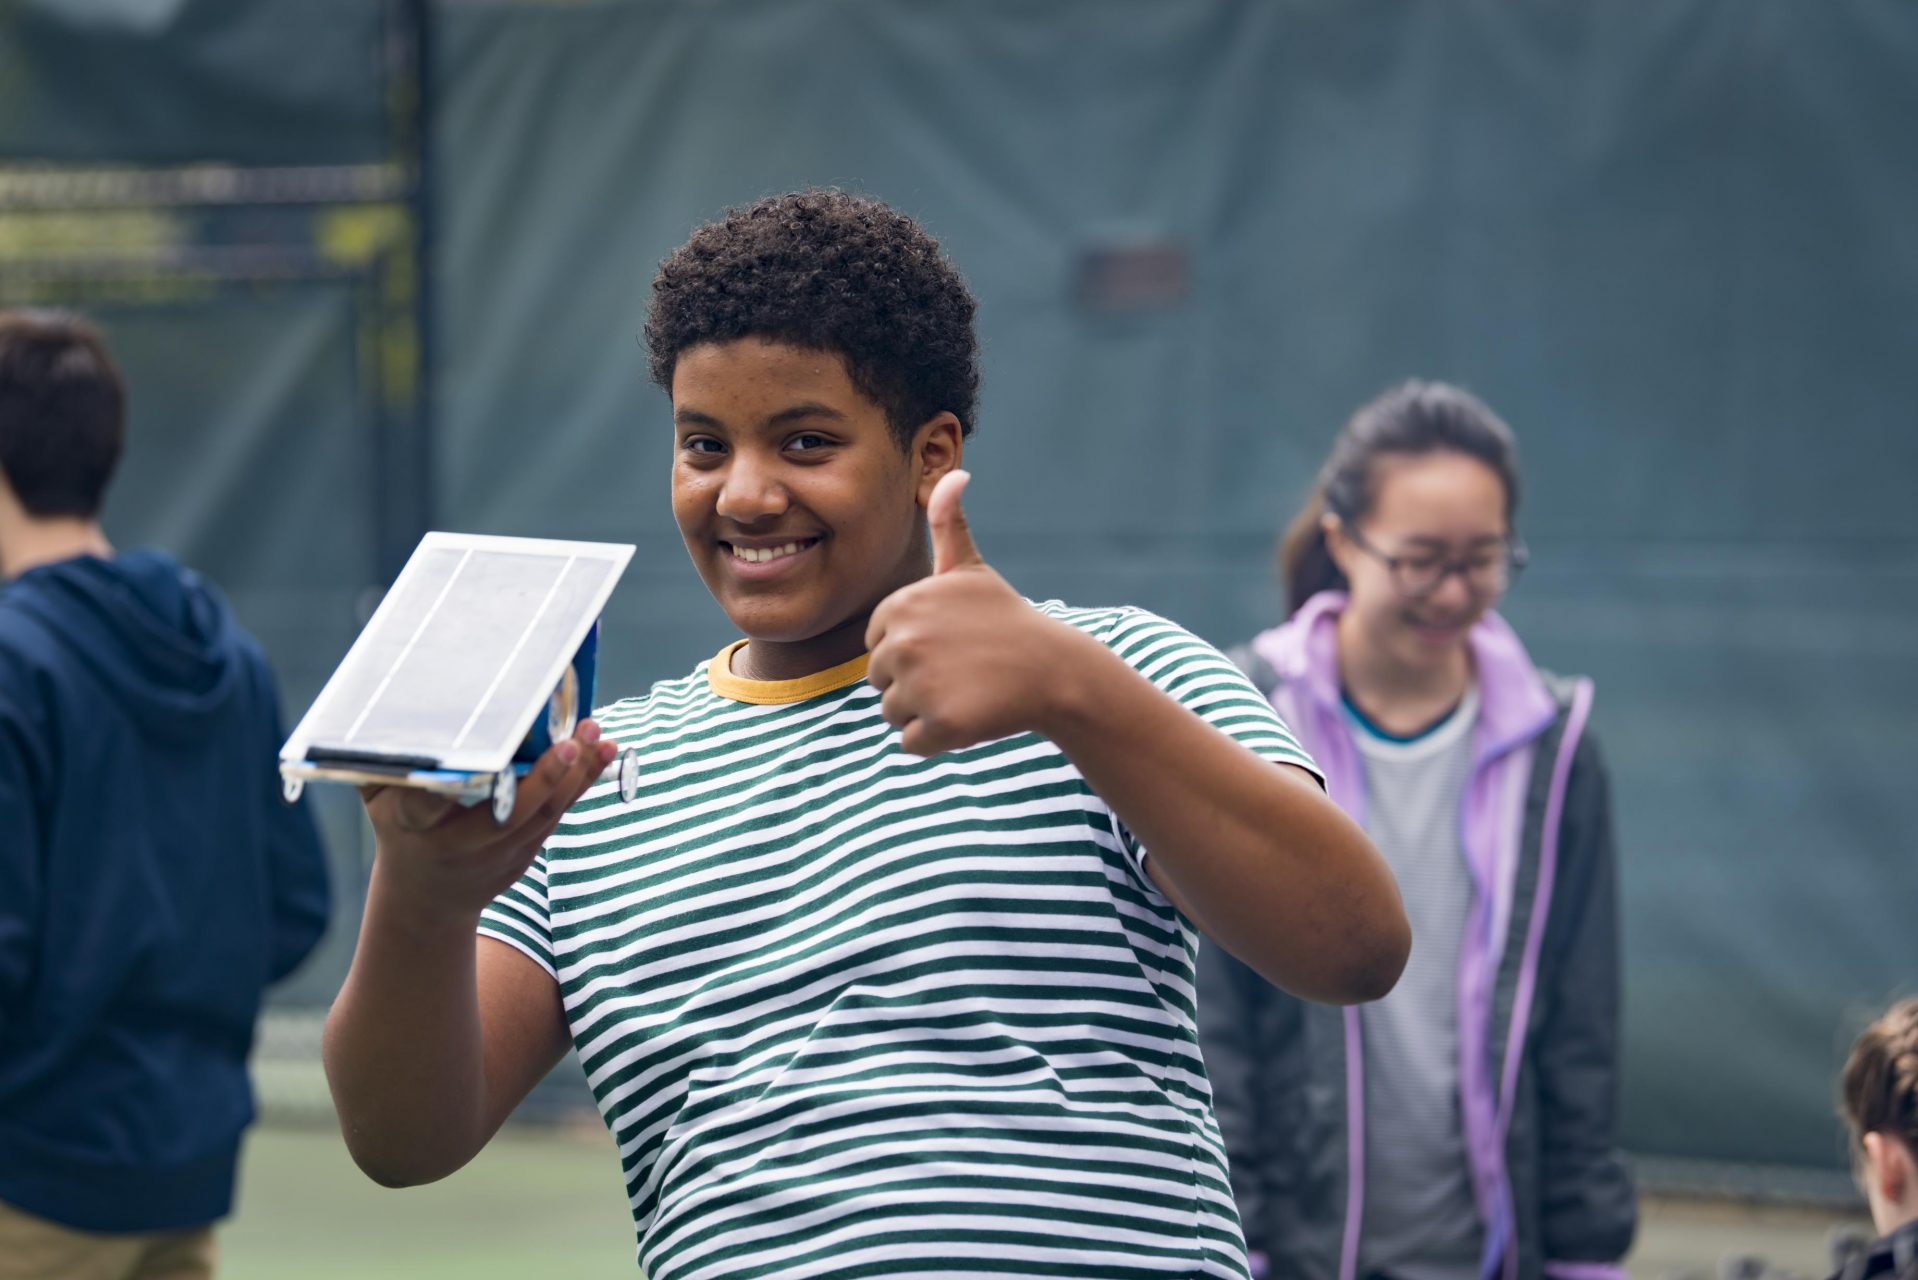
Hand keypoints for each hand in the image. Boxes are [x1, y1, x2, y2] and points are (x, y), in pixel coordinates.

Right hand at [360, 720, 618, 922]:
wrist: (426, 898)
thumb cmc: (399, 826)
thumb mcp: (378, 796)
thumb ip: (385, 759)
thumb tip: (391, 698)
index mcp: (412, 825)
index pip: (426, 806)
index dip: (451, 787)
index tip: (481, 760)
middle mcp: (460, 845)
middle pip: (507, 814)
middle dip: (544, 779)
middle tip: (572, 742)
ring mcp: (496, 856)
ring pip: (543, 816)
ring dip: (577, 776)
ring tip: (598, 736)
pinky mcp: (524, 857)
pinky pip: (555, 817)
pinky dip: (579, 785)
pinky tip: (601, 752)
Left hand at [865, 471, 1086, 755]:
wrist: (1053, 669)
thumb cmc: (1006, 619)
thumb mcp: (972, 569)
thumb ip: (948, 524)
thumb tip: (954, 471)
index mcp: (900, 604)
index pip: (877, 644)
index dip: (913, 650)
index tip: (950, 642)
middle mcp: (903, 641)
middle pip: (879, 680)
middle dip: (916, 682)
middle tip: (961, 669)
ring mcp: (920, 684)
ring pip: (893, 713)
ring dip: (925, 710)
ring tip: (966, 690)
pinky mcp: (939, 724)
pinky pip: (911, 742)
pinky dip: (937, 738)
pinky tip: (970, 714)